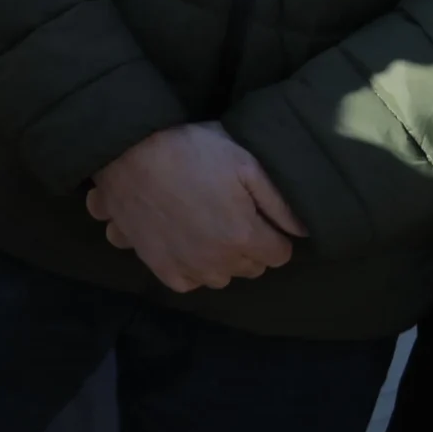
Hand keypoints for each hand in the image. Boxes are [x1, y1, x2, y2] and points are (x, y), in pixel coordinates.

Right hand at [85, 124, 306, 292]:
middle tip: (231, 213)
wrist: (128, 151)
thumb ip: (280, 201)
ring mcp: (186, 266)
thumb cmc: (189, 149)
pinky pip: (188, 282)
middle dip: (248, 245)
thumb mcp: (244, 161)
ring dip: (220, 258)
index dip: (273, 232)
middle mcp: (217, 261)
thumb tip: (304, 230)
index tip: (259, 214)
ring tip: (207, 226)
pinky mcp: (158, 266)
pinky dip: (190, 268)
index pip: (280, 254)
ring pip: (220, 277)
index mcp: (243, 236)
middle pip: (250, 267)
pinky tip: (185, 242)